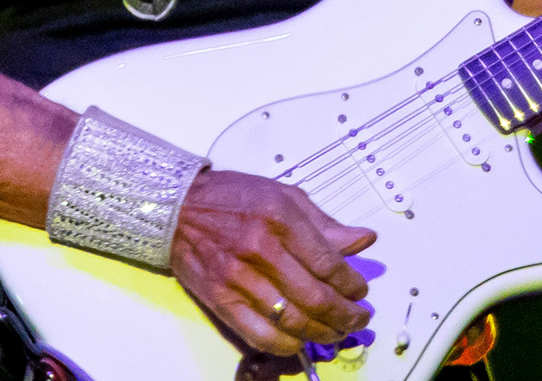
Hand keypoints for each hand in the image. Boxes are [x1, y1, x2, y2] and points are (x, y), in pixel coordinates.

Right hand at [169, 169, 375, 355]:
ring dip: (322, 332)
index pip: (328, 263)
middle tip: (358, 318)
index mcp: (280, 218)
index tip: (361, 291)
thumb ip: (325, 223)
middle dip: (345, 314)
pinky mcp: (221, 299)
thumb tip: (363, 239)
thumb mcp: (285, 196)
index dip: (352, 284)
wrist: (178, 208)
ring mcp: (239, 278)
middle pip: (315, 297)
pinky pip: (260, 334)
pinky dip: (286, 344)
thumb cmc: (232, 198)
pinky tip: (300, 340)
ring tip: (336, 331)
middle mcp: (260, 249)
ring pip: (292, 320)